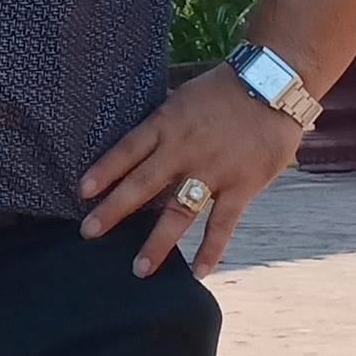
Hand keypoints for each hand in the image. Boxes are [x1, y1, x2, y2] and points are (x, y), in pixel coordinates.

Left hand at [79, 65, 303, 277]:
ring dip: (158, 242)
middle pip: (141, 184)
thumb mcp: (182, 99)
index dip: (104, 171)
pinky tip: (199, 272)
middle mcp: (183, 150)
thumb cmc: (223, 91)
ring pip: (178, 211)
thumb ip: (163, 127)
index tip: (82, 192)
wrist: (272, 84)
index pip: (126, 150)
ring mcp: (212, 170)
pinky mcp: (241, 185)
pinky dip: (211, 249)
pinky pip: (222, 223)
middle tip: (89, 232)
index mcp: (166, 124)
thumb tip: (137, 150)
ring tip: (140, 269)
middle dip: (113, 211)